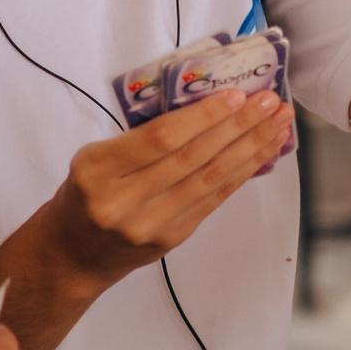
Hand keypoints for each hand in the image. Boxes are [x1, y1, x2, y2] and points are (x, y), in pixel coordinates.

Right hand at [39, 92, 295, 294]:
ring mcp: (149, 224)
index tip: (236, 95)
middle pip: (192, 157)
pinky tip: (264, 151)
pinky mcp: (172, 238)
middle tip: (269, 101)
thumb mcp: (97, 158)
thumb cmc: (89, 192)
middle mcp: (121, 201)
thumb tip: (208, 104)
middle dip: (238, 126)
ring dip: (251, 147)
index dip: (203, 117)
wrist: (72, 254)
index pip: (160, 139)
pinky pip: (215, 198)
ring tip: (278, 122)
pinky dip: (244, 171)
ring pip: (211, 178)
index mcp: (97, 170)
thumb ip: (142, 137)